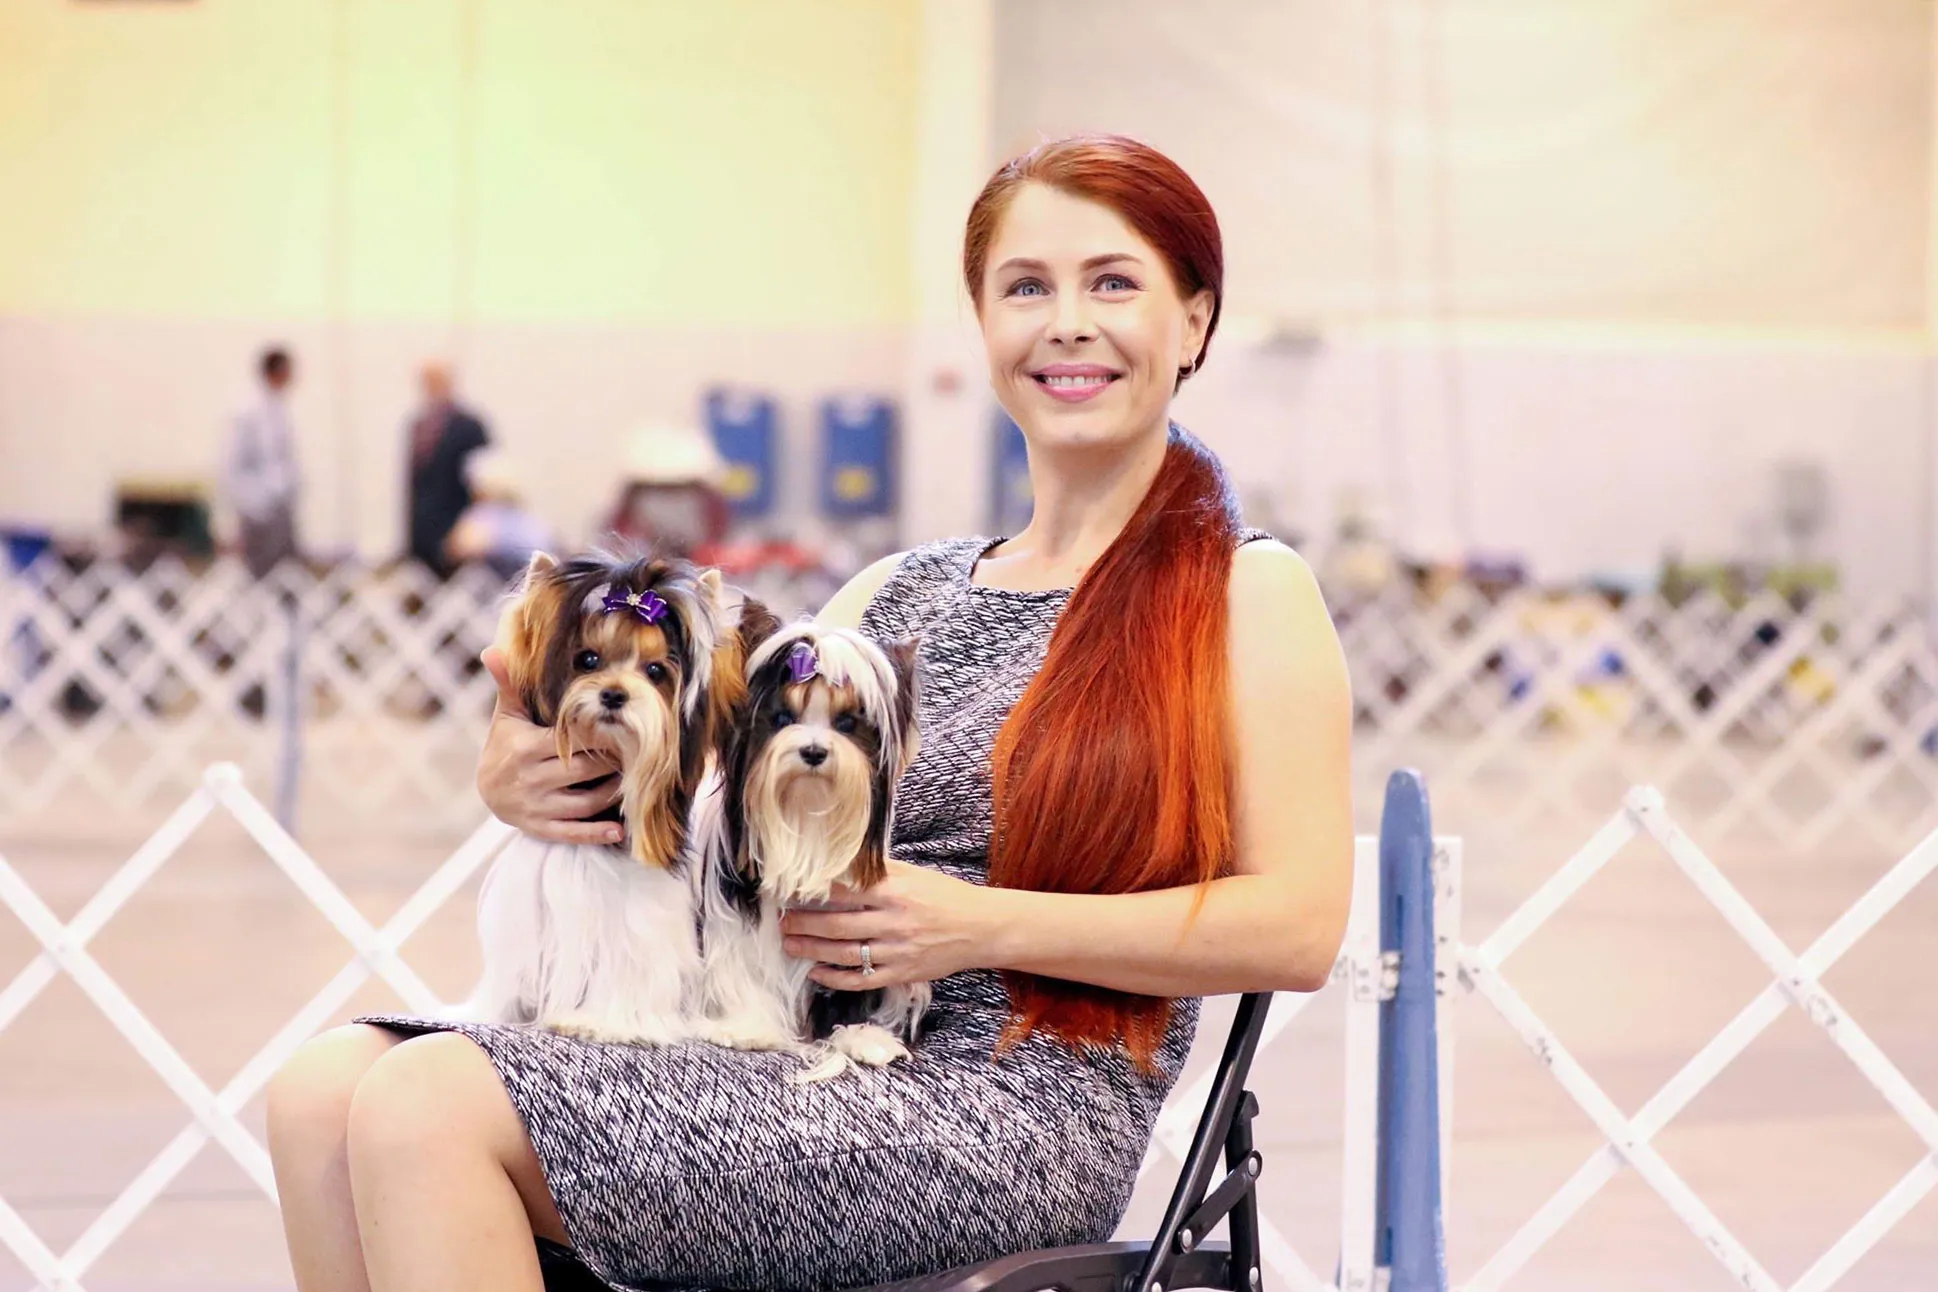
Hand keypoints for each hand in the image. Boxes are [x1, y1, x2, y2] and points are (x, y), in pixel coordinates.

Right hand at [476, 645, 624, 845]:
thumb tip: (495, 649)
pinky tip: (620, 830)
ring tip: (634, 780)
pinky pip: (573, 833)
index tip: (624, 726)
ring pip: (585, 802)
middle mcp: (530, 779)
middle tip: (640, 751)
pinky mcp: (541, 828)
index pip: (571, 739)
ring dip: (614, 793)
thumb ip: (510, 685)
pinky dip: (597, 833)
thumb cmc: (505, 744)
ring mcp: (536, 807)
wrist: (487, 790)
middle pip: (585, 770)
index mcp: (525, 748)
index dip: (600, 734)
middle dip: (614, 761)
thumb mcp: (507, 716)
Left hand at [779, 861, 1001, 989]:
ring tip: (789, 944)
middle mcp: (893, 922)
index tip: (791, 890)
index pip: (844, 891)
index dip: (813, 892)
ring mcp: (897, 951)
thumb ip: (879, 869)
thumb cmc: (945, 896)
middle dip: (803, 923)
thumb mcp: (914, 873)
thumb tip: (841, 861)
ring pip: (844, 954)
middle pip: (836, 925)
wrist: (981, 928)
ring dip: (811, 950)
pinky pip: (861, 979)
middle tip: (781, 921)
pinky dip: (835, 978)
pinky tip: (816, 972)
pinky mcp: (901, 973)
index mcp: (894, 892)